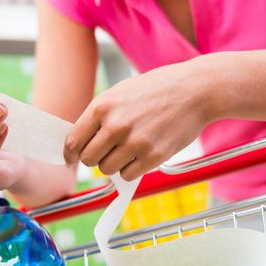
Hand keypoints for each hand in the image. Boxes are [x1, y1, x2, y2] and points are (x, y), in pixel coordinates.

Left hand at [63, 61, 213, 180]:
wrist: (195, 90)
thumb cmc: (157, 90)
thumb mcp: (120, 93)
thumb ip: (100, 116)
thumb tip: (81, 141)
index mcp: (102, 107)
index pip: (73, 141)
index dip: (70, 155)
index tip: (72, 160)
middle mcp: (115, 125)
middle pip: (88, 160)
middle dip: (95, 159)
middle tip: (107, 152)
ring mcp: (135, 142)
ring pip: (107, 170)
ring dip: (114, 165)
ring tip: (128, 150)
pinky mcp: (153, 156)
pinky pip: (127, 175)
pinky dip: (131, 169)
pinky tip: (141, 155)